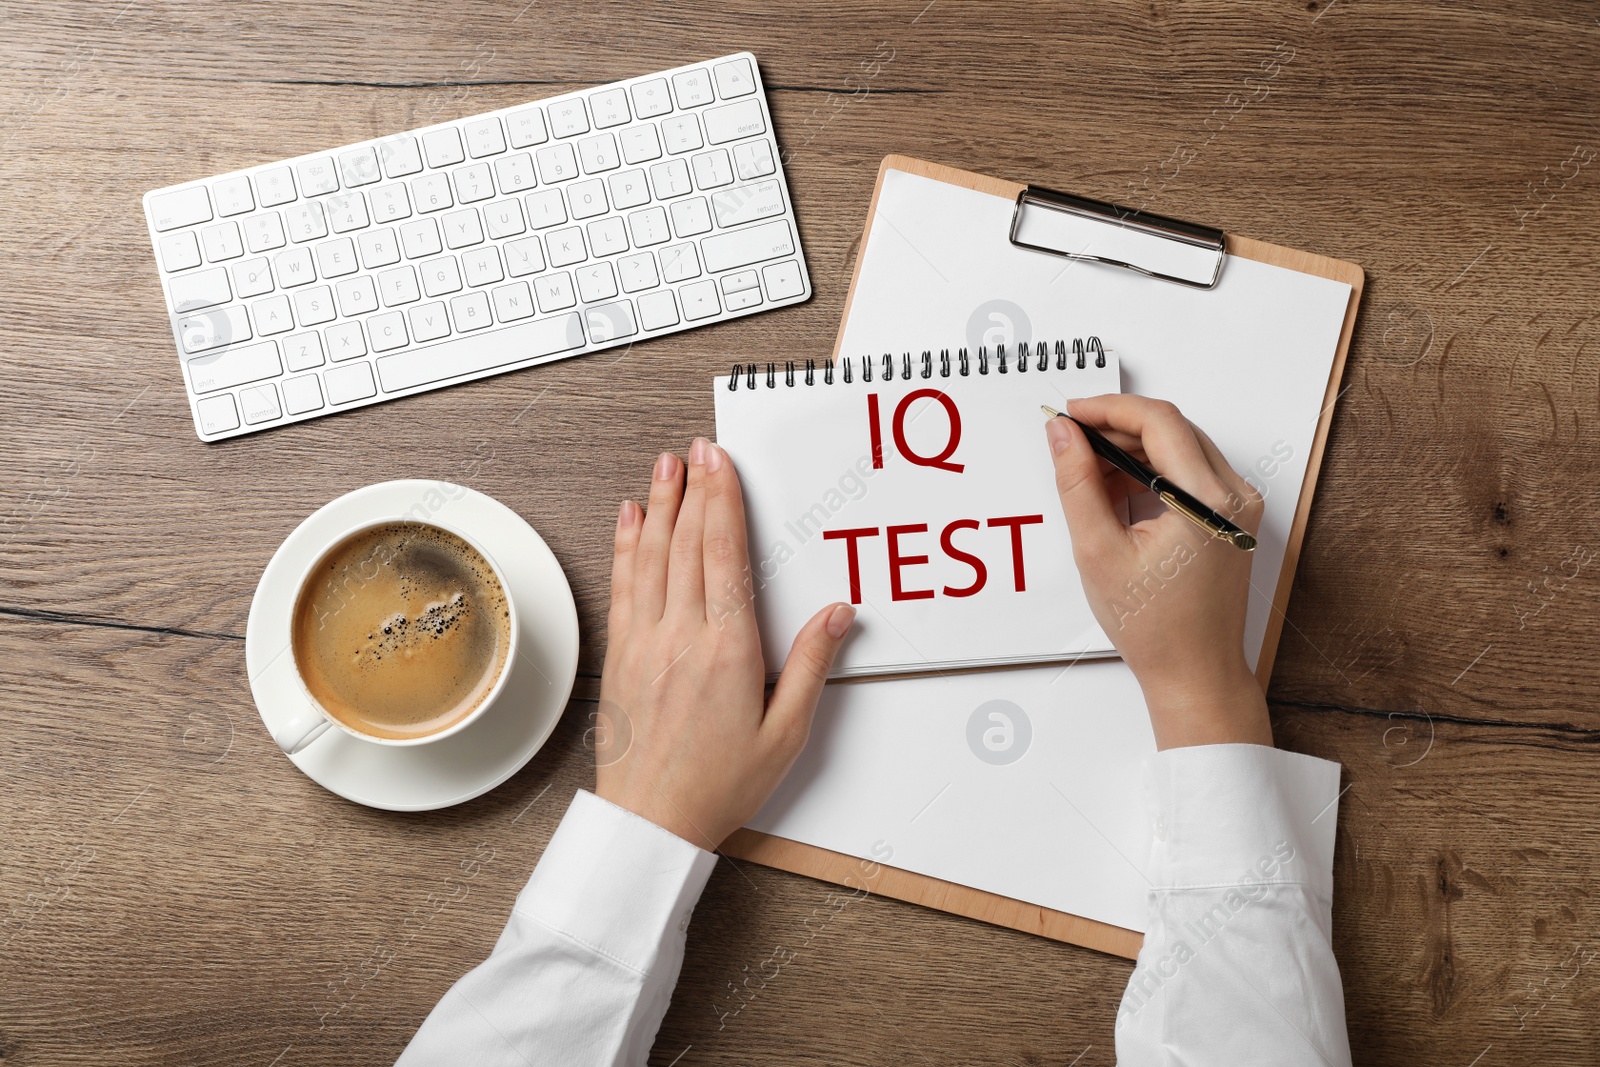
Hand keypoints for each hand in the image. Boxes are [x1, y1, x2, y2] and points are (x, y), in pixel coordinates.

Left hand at [595, 438, 856, 850]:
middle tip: (696, 449)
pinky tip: (630, 520)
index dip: (722, 501)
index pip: (724, 555)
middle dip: (693, 489)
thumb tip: (838, 614)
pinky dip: (626, 547)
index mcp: (727, 650)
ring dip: (658, 505)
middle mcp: (681, 637)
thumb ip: (812, 666)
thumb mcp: (786, 732)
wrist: (651, 822)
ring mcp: (644, 643)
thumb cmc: (719, 785)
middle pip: (686, 544)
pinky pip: (624, 586)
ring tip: (664, 466)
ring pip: (650, 557)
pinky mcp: (621, 656)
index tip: (721, 464)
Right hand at [1045, 395, 1271, 749]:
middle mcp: (1234, 497)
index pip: (1159, 421)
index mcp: (1207, 501)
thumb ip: (1077, 483)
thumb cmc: (1156, 629)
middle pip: (1172, 429)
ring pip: (1181, 447)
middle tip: (1070, 440)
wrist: (1195, 673)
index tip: (1071, 413)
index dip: (1109, 408)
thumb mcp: (1099, 551)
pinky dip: (1152, 470)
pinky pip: (1191, 471)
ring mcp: (1238, 507)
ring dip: (1133, 448)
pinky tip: (1116, 489)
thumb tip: (1062, 434)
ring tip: (1087, 470)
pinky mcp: (1233, 517)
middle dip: (1117, 427)